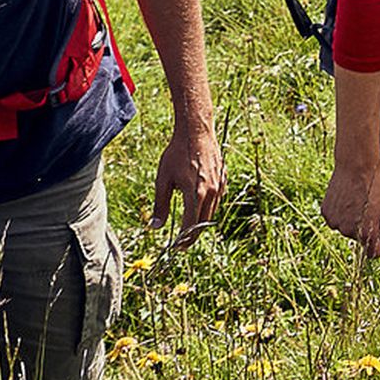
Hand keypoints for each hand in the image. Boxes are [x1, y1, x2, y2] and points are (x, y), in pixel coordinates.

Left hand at [154, 122, 227, 244]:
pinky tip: (198, 203)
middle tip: (181, 241)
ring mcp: (220, 186)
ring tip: (188, 224)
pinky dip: (207, 207)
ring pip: (211, 212)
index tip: (175, 246)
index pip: (190, 226)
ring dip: (200, 222)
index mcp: (195, 194)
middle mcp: (211, 193)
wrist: (196, 132)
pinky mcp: (224, 179)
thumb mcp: (163, 180)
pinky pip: (217, 200)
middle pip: (203, 224)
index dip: (182, 240)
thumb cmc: (176, 154)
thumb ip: (160, 205)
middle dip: (192, 234)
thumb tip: (155, 227)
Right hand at [322, 156, 379, 258]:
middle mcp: (348, 230)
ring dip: (355, 221)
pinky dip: (343, 213)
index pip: (372, 253)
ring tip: (361, 201)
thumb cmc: (375, 181)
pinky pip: (337, 219)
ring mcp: (335, 221)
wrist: (356, 163)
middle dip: (369, 229)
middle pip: (360, 238)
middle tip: (375, 211)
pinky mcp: (326, 212)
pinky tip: (350, 200)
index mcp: (366, 231)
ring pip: (347, 228)